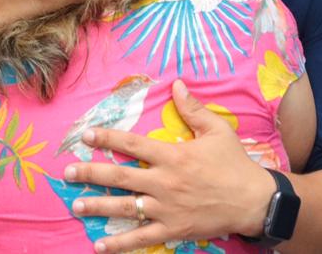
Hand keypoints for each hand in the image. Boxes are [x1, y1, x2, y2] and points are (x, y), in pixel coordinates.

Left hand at [64, 80, 274, 251]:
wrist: (253, 200)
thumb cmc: (234, 163)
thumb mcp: (216, 130)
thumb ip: (193, 108)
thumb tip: (177, 84)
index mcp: (172, 156)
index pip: (132, 145)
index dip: (107, 139)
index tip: (86, 135)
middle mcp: (164, 182)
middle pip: (119, 177)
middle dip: (91, 174)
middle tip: (68, 172)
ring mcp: (165, 209)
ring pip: (124, 208)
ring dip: (97, 206)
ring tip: (75, 204)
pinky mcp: (172, 230)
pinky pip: (141, 239)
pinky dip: (119, 244)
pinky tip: (100, 246)